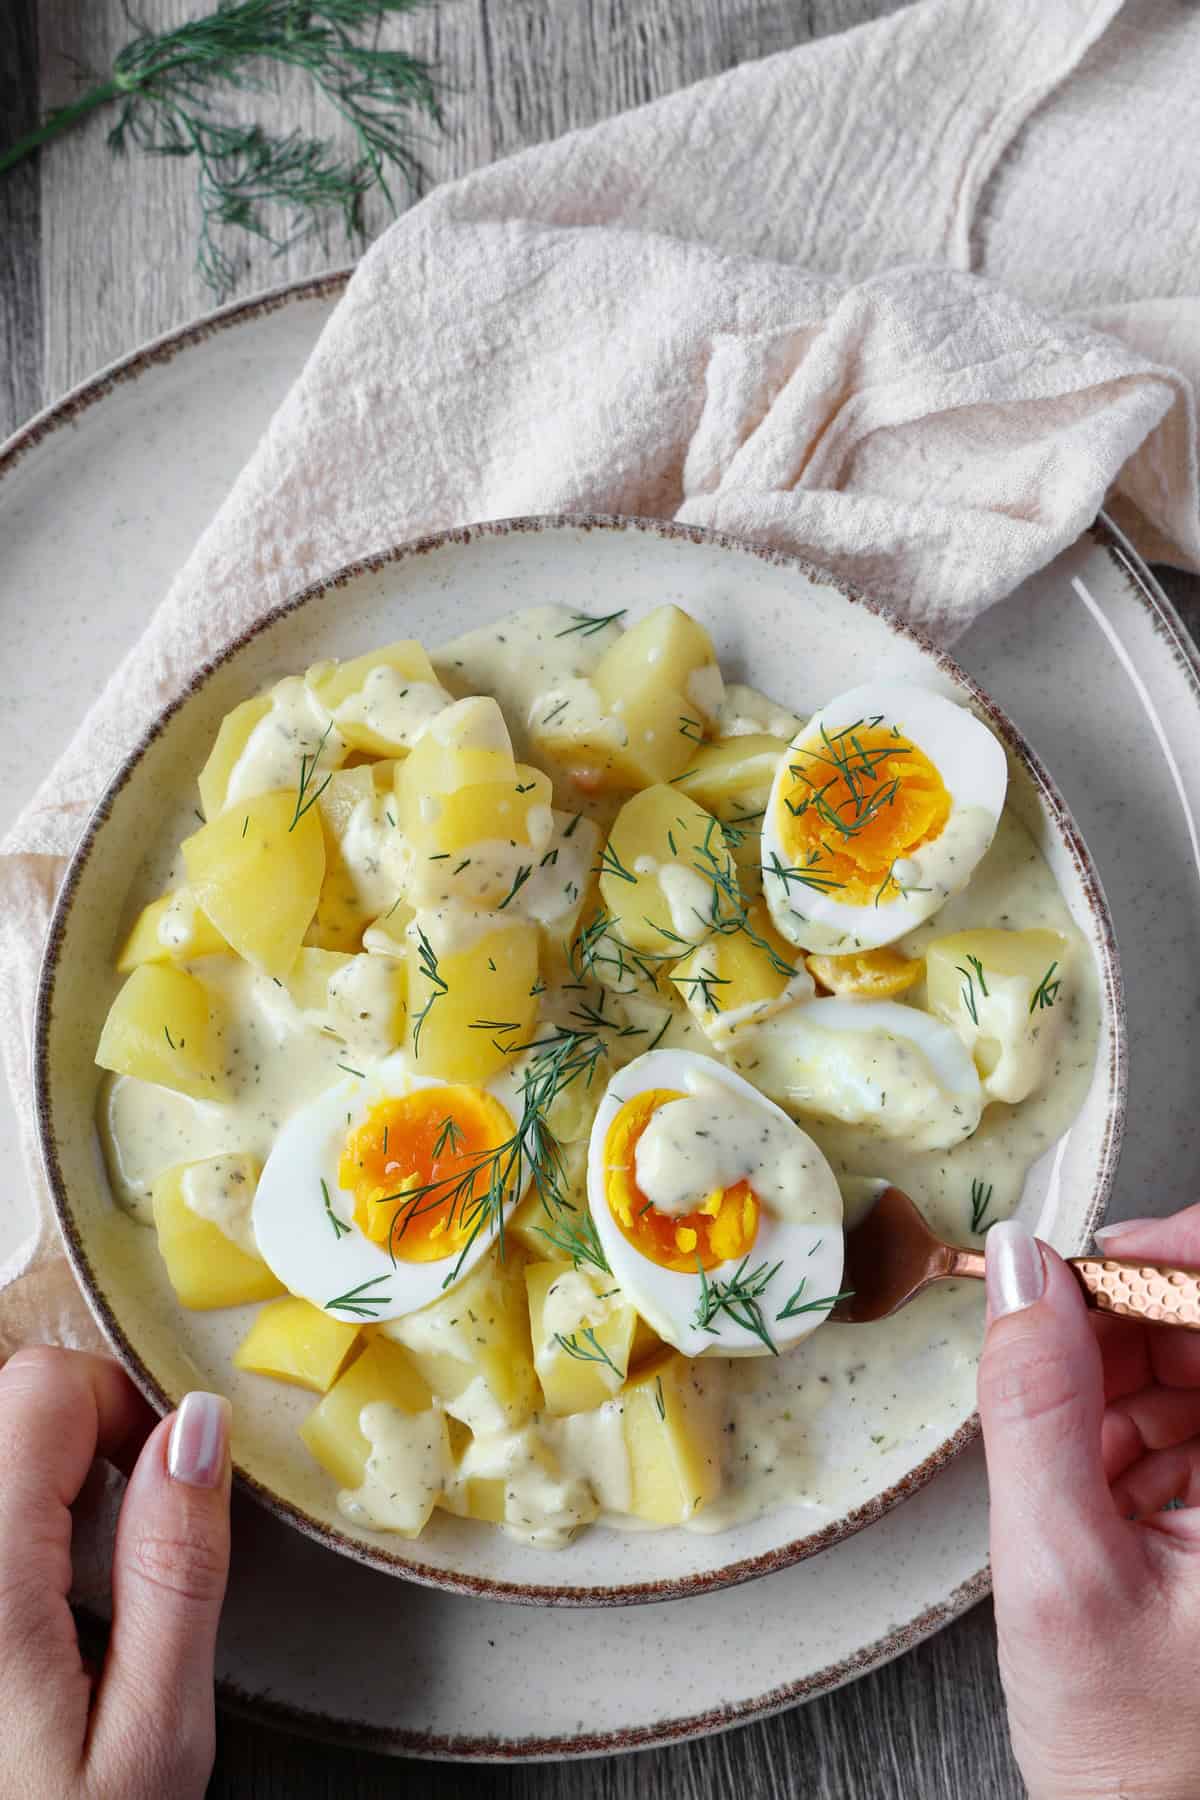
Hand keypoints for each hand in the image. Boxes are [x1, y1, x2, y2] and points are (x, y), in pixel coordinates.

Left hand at [0, 1347, 231, 1799]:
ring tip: (60, 1590)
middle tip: (111, 1553)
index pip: (40, 1388)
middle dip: (71, 1446)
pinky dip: (10, 1539)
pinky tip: (20, 1626)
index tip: (160, 1494)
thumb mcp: (151, 1742)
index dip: (119, 1414)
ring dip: (30, 1491)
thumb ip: (174, 1570)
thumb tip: (197, 1426)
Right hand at [979, 1209, 1199, 1799]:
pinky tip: (1089, 1476)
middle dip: (1125, 1316)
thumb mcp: (1062, 1574)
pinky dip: (1119, 1416)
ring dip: (1112, 1371)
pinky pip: (1182, 1404)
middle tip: (1041, 1352)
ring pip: (1189, 1353)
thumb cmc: (1140, 1758)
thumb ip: (1035, 1408)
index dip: (1179, 1256)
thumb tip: (1020, 1270)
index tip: (1088, 1259)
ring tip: (1068, 1457)